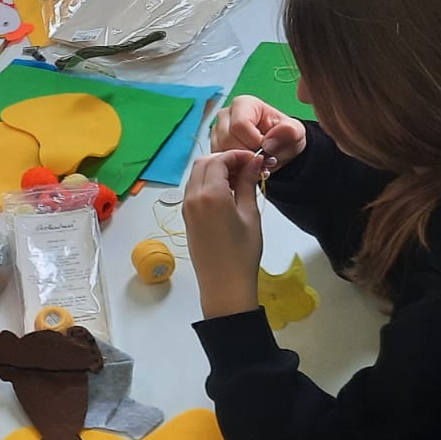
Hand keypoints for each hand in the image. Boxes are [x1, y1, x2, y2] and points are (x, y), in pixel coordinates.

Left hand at [183, 150, 265, 319]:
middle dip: (225, 159)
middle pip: (204, 163)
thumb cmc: (242, 252)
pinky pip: (194, 189)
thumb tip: (253, 163)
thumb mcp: (250, 214)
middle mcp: (193, 197)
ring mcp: (187, 207)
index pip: (219, 159)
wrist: (224, 283)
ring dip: (216, 170)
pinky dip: (209, 182)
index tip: (254, 160)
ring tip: (240, 180)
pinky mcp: (186, 216)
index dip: (237, 155)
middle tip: (247, 168)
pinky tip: (228, 193)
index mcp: (210, 194)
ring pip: (197, 175)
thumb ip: (248, 184)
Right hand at [210, 95, 305, 169]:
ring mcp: (217, 131)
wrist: (280, 149)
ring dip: (240, 162)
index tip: (267, 148)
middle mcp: (225, 115)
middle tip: (263, 158)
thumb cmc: (285, 137)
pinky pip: (218, 160)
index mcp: (243, 104)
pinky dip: (234, 166)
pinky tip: (248, 165)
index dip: (254, 141)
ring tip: (257, 162)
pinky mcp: (214, 146)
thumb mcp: (295, 133)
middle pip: (227, 139)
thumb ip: (289, 132)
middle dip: (247, 153)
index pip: (239, 125)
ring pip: (221, 151)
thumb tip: (270, 140)